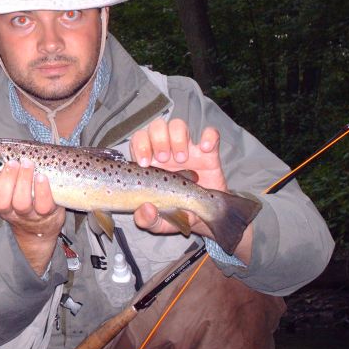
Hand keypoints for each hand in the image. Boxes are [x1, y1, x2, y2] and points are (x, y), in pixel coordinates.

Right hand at [0, 158, 64, 273]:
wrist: (42, 225)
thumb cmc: (21, 196)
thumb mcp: (6, 186)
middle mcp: (7, 211)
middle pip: (0, 202)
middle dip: (6, 179)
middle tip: (12, 163)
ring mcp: (27, 214)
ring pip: (21, 202)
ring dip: (24, 180)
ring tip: (27, 164)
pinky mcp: (46, 214)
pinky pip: (43, 205)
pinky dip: (42, 189)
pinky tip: (41, 176)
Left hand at [129, 118, 226, 237]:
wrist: (203, 219)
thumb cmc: (174, 215)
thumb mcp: (157, 223)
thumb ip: (146, 220)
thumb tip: (146, 209)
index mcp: (149, 164)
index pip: (138, 140)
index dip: (139, 146)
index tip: (145, 164)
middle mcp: (165, 151)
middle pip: (156, 126)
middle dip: (157, 139)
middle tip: (163, 158)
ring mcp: (187, 150)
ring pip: (178, 125)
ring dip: (177, 138)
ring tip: (181, 159)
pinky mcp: (208, 153)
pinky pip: (210, 133)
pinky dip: (208, 136)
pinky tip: (205, 149)